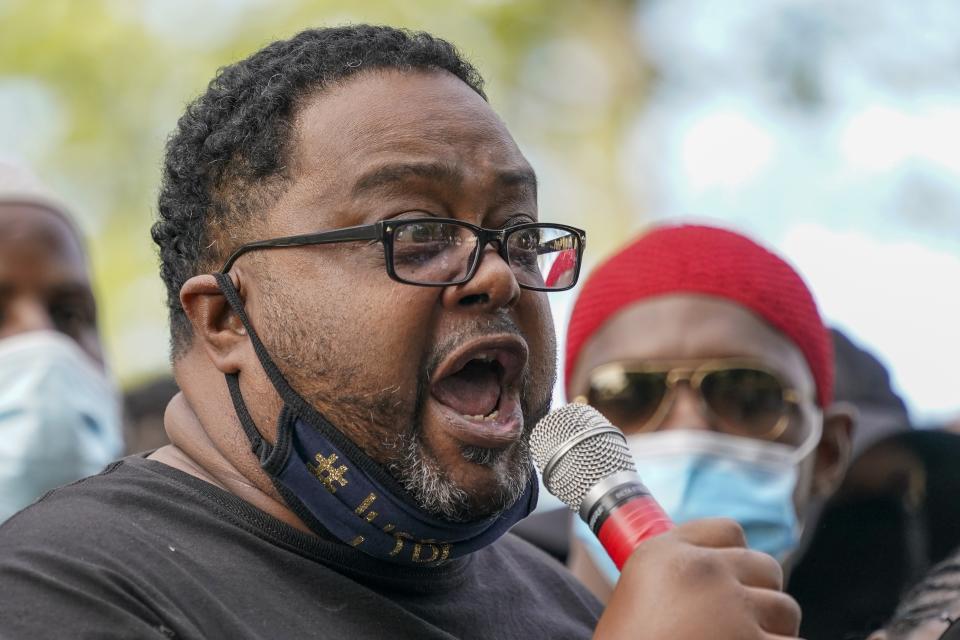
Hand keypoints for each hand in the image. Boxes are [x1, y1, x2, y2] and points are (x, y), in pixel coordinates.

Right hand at [593, 518, 801, 639]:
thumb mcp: (634, 599)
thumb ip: (674, 578)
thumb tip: (718, 576)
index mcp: (665, 554)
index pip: (728, 531)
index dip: (734, 557)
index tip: (731, 580)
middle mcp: (702, 572)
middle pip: (766, 566)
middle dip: (761, 594)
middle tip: (743, 623)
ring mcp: (733, 611)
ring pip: (785, 609)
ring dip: (774, 631)